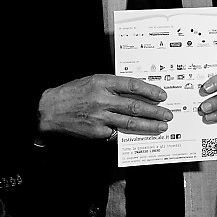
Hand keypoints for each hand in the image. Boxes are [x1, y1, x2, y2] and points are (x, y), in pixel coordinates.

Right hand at [37, 74, 170, 141]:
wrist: (48, 111)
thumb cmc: (70, 94)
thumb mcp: (91, 81)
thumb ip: (111, 86)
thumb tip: (134, 92)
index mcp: (102, 82)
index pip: (132, 86)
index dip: (150, 91)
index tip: (162, 95)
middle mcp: (102, 99)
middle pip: (136, 106)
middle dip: (155, 111)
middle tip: (167, 114)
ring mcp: (100, 117)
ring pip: (131, 122)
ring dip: (149, 125)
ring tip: (161, 126)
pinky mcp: (97, 132)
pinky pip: (117, 132)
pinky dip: (128, 133)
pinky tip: (139, 134)